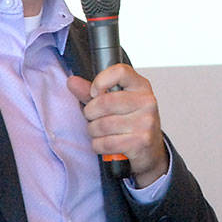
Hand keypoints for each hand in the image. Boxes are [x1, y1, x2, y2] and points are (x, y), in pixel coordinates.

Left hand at [67, 64, 168, 187]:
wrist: (150, 149)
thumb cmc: (131, 122)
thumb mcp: (115, 102)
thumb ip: (92, 91)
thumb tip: (72, 81)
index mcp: (140, 86)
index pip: (120, 72)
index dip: (100, 81)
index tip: (95, 92)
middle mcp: (146, 101)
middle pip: (104, 102)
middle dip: (90, 113)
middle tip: (93, 117)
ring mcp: (145, 122)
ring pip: (102, 125)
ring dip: (93, 131)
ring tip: (100, 131)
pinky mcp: (141, 141)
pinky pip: (106, 143)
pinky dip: (98, 145)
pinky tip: (104, 142)